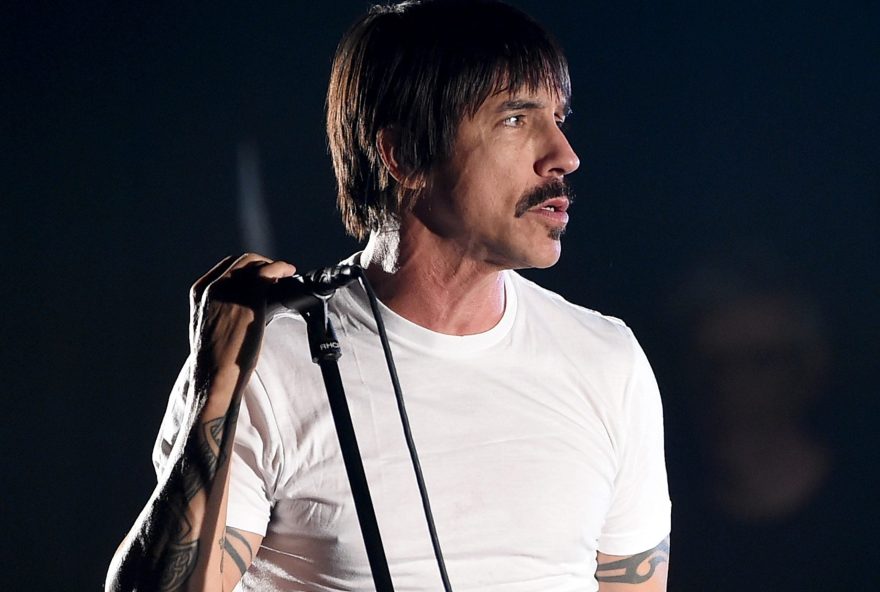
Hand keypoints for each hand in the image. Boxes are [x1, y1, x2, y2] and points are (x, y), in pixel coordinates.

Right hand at [188, 253, 296, 394]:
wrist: (212, 374)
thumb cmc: (214, 359)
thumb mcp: (211, 326)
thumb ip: (222, 310)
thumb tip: (244, 308)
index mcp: (200, 292)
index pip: (226, 267)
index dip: (246, 267)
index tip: (259, 273)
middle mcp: (213, 286)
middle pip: (241, 261)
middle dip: (261, 264)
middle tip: (276, 273)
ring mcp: (230, 290)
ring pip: (254, 264)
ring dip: (272, 265)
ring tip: (284, 273)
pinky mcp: (249, 298)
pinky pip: (267, 272)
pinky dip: (280, 268)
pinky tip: (288, 272)